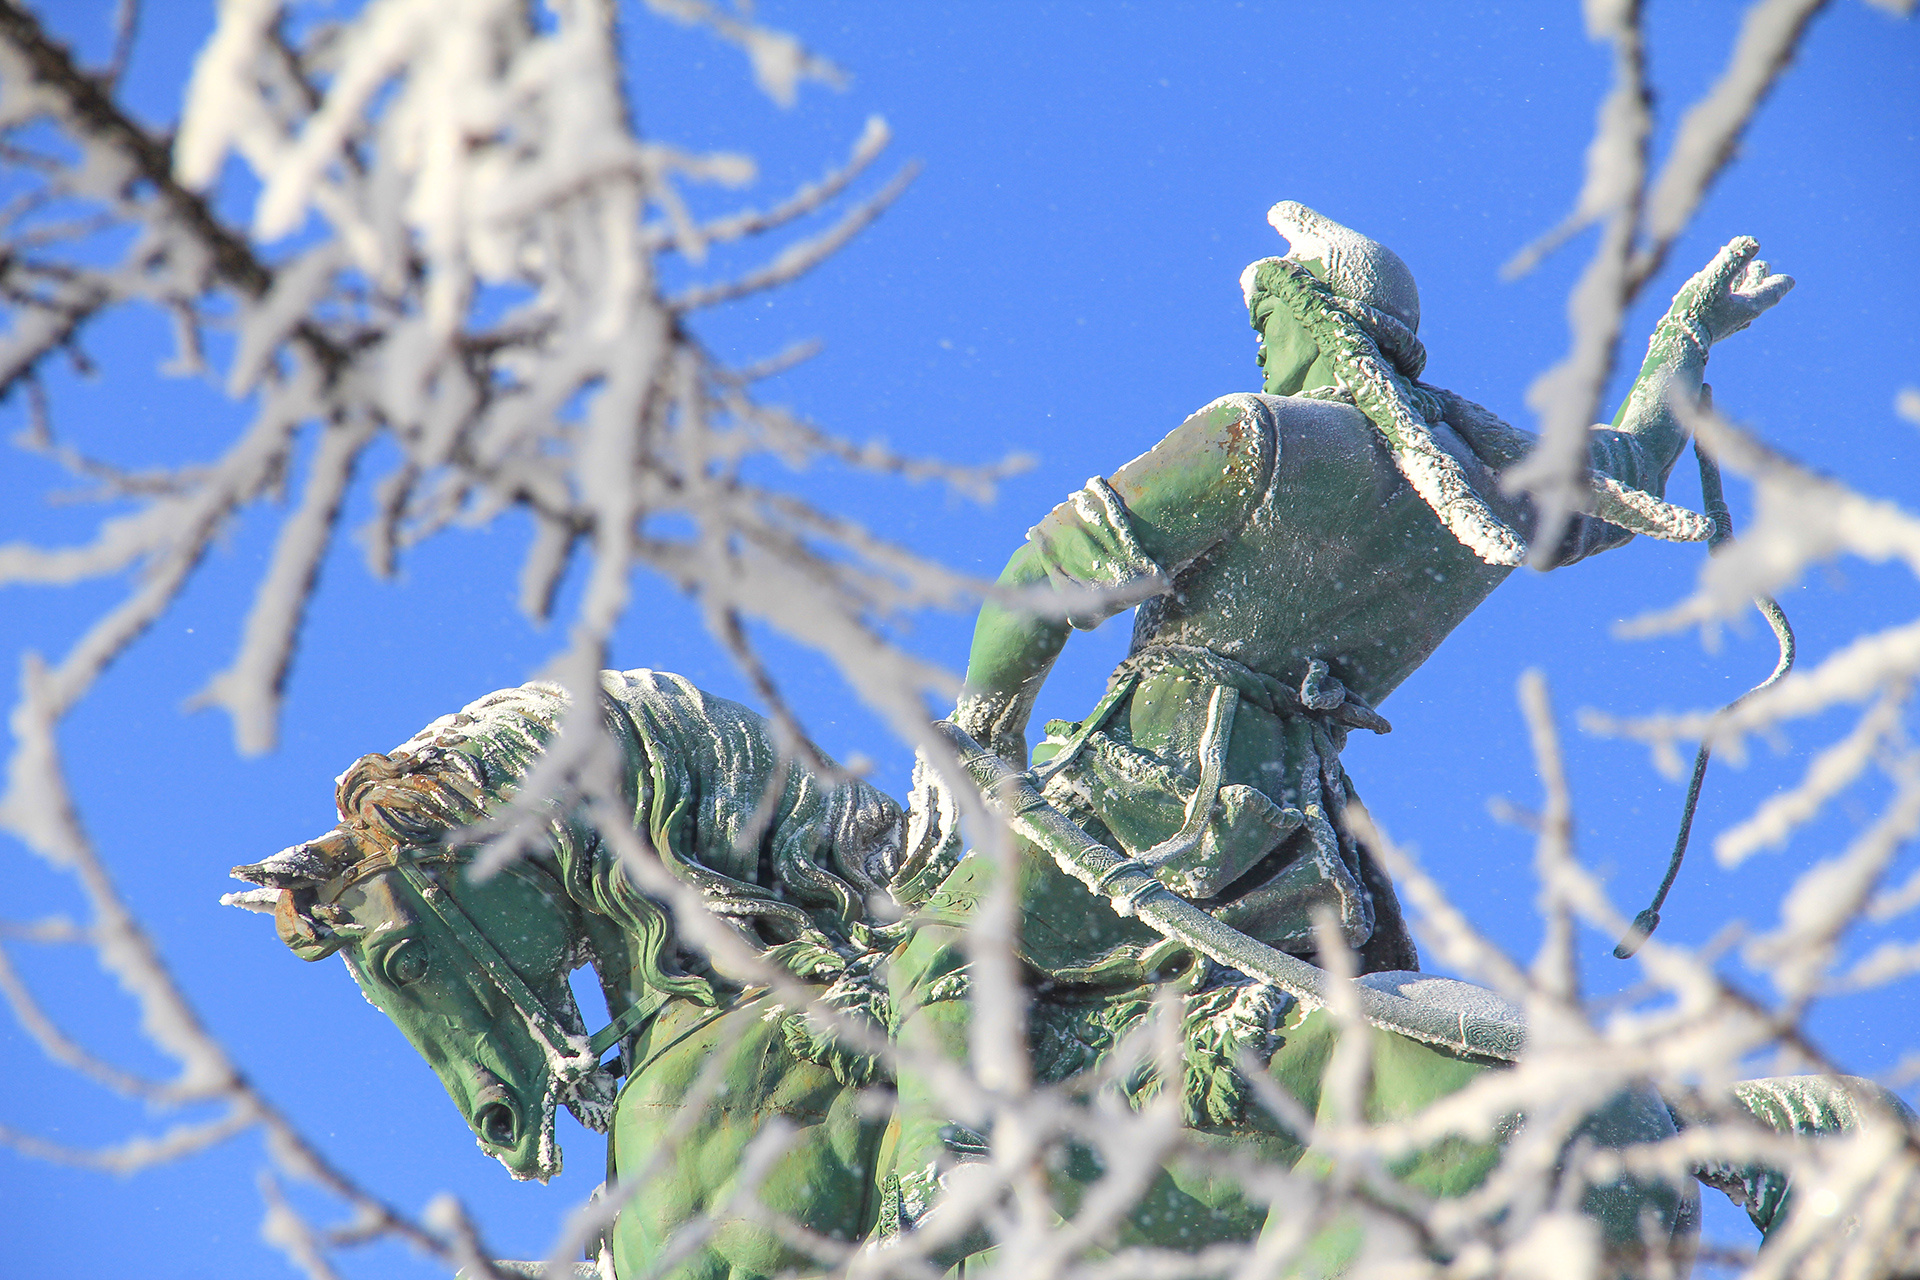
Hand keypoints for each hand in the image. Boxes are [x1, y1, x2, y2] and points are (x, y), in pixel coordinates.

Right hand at [1674, 236, 1794, 345]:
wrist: (1675, 345)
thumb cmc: (1696, 311)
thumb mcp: (1714, 278)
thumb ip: (1734, 258)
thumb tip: (1753, 242)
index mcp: (1752, 304)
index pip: (1776, 290)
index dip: (1780, 281)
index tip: (1786, 278)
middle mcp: (1745, 316)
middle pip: (1759, 291)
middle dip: (1755, 274)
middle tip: (1748, 263)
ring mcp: (1729, 324)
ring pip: (1742, 301)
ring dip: (1739, 285)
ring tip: (1728, 274)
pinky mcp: (1713, 330)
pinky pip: (1726, 310)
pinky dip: (1724, 298)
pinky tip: (1709, 295)